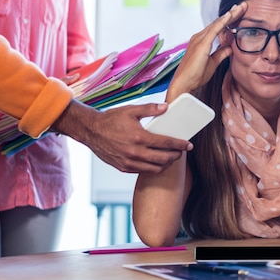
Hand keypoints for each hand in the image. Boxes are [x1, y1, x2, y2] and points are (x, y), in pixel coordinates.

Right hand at [53, 101, 191, 173]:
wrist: (90, 131)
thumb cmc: (110, 120)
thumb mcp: (131, 110)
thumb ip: (150, 109)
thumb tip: (166, 107)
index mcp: (139, 137)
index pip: (166, 143)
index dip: (180, 145)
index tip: (189, 145)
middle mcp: (135, 152)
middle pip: (164, 159)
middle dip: (176, 156)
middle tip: (181, 151)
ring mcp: (129, 162)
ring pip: (155, 169)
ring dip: (167, 164)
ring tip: (171, 157)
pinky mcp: (124, 168)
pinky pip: (144, 171)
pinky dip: (154, 168)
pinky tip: (157, 162)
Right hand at [166, 3, 246, 100]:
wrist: (184, 84)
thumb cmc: (195, 76)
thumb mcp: (213, 63)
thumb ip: (221, 54)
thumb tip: (230, 48)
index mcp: (202, 41)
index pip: (218, 27)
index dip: (229, 20)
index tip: (239, 13)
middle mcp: (199, 37)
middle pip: (218, 22)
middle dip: (232, 13)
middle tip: (244, 5)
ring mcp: (199, 39)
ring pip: (218, 23)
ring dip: (230, 14)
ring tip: (241, 7)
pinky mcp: (201, 44)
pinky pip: (214, 29)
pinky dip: (223, 21)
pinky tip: (231, 15)